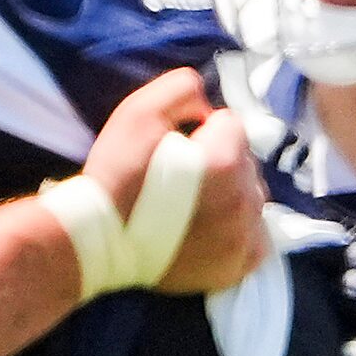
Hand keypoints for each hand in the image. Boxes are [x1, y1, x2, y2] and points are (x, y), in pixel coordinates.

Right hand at [82, 68, 265, 294]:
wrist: (97, 241)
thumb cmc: (115, 176)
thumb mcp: (137, 113)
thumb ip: (182, 90)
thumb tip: (209, 107)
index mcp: (224, 161)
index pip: (233, 124)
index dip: (202, 130)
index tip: (176, 145)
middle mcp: (244, 200)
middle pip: (246, 161)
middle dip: (220, 160)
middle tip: (181, 177)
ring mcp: (245, 235)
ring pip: (253, 196)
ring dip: (231, 192)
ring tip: (192, 203)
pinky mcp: (240, 264)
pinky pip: (258, 236)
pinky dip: (240, 228)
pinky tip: (212, 226)